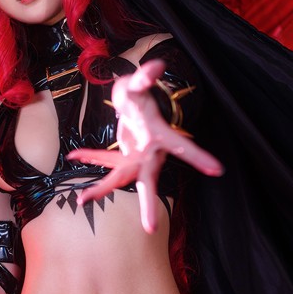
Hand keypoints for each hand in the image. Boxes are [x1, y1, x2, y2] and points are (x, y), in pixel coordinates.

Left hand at [65, 60, 222, 233]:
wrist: (132, 101)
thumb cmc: (138, 93)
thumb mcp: (139, 84)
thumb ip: (145, 76)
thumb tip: (157, 65)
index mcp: (159, 136)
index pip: (182, 148)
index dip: (199, 157)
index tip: (218, 170)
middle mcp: (150, 153)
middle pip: (148, 180)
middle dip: (148, 204)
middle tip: (150, 229)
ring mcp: (135, 157)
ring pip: (120, 178)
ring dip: (101, 189)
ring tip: (81, 200)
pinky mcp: (122, 156)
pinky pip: (105, 161)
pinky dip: (90, 156)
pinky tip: (74, 154)